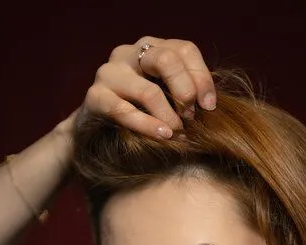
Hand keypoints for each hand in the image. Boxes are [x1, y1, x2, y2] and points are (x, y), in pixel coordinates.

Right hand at [75, 36, 215, 139]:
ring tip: (178, 134)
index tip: (210, 107)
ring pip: (149, 91)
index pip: (184, 50)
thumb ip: (183, 93)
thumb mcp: (164, 97)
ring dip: (169, 117)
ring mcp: (109, 73)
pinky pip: (125, 112)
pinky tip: (163, 136)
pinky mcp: (95, 97)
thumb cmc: (137, 114)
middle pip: (166, 60)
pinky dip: (148, 126)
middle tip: (191, 118)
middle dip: (185, 92)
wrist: (94, 131)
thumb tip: (211, 105)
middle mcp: (128, 53)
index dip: (202, 77)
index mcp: (150, 47)